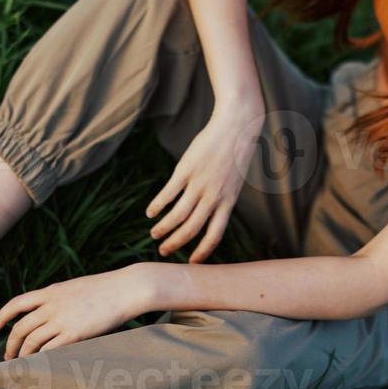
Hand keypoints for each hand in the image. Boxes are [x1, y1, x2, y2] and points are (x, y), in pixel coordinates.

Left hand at [0, 267, 149, 359]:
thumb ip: (60, 298)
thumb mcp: (76, 287)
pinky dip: (40, 359)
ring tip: (21, 364)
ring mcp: (62, 319)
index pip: (17, 303)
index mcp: (51, 291)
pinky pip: (49, 350)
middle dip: (11, 343)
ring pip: (31, 341)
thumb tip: (50, 312)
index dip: (2, 315)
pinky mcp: (74, 333)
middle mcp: (52, 305)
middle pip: (20, 327)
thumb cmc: (107, 288)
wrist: (126, 288)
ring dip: (23, 355)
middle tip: (8, 355)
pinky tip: (39, 366)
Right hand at [145, 99, 262, 263]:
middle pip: (191, 229)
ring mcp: (199, 184)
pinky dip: (157, 206)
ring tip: (154, 233)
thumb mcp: (234, 181)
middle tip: (163, 250)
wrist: (237, 126)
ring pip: (176, 215)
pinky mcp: (186, 170)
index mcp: (228, 202)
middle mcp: (213, 197)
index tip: (191, 262)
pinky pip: (168, 194)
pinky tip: (150, 212)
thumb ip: (221, 199)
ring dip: (163, 228)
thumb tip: (206, 215)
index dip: (202, 252)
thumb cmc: (235, 154)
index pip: (215, 235)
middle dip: (175, 243)